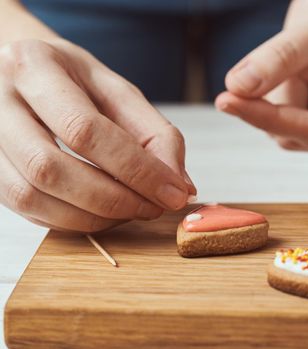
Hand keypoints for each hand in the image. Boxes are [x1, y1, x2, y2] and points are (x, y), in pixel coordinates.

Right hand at [0, 38, 194, 231]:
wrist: (23, 72)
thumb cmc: (73, 79)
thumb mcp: (118, 90)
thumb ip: (155, 134)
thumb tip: (180, 185)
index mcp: (35, 67)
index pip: (85, 130)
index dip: (135, 169)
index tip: (173, 193)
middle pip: (50, 168)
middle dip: (113, 199)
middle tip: (153, 207)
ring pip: (31, 195)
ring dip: (92, 216)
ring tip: (132, 211)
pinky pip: (25, 208)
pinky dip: (71, 220)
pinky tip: (102, 213)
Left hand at [216, 0, 307, 150]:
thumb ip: (281, 57)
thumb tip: (238, 87)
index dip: (267, 117)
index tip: (226, 100)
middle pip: (297, 133)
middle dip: (281, 95)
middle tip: (293, 50)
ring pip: (287, 128)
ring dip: (283, 91)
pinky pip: (287, 119)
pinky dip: (284, 92)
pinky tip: (306, 70)